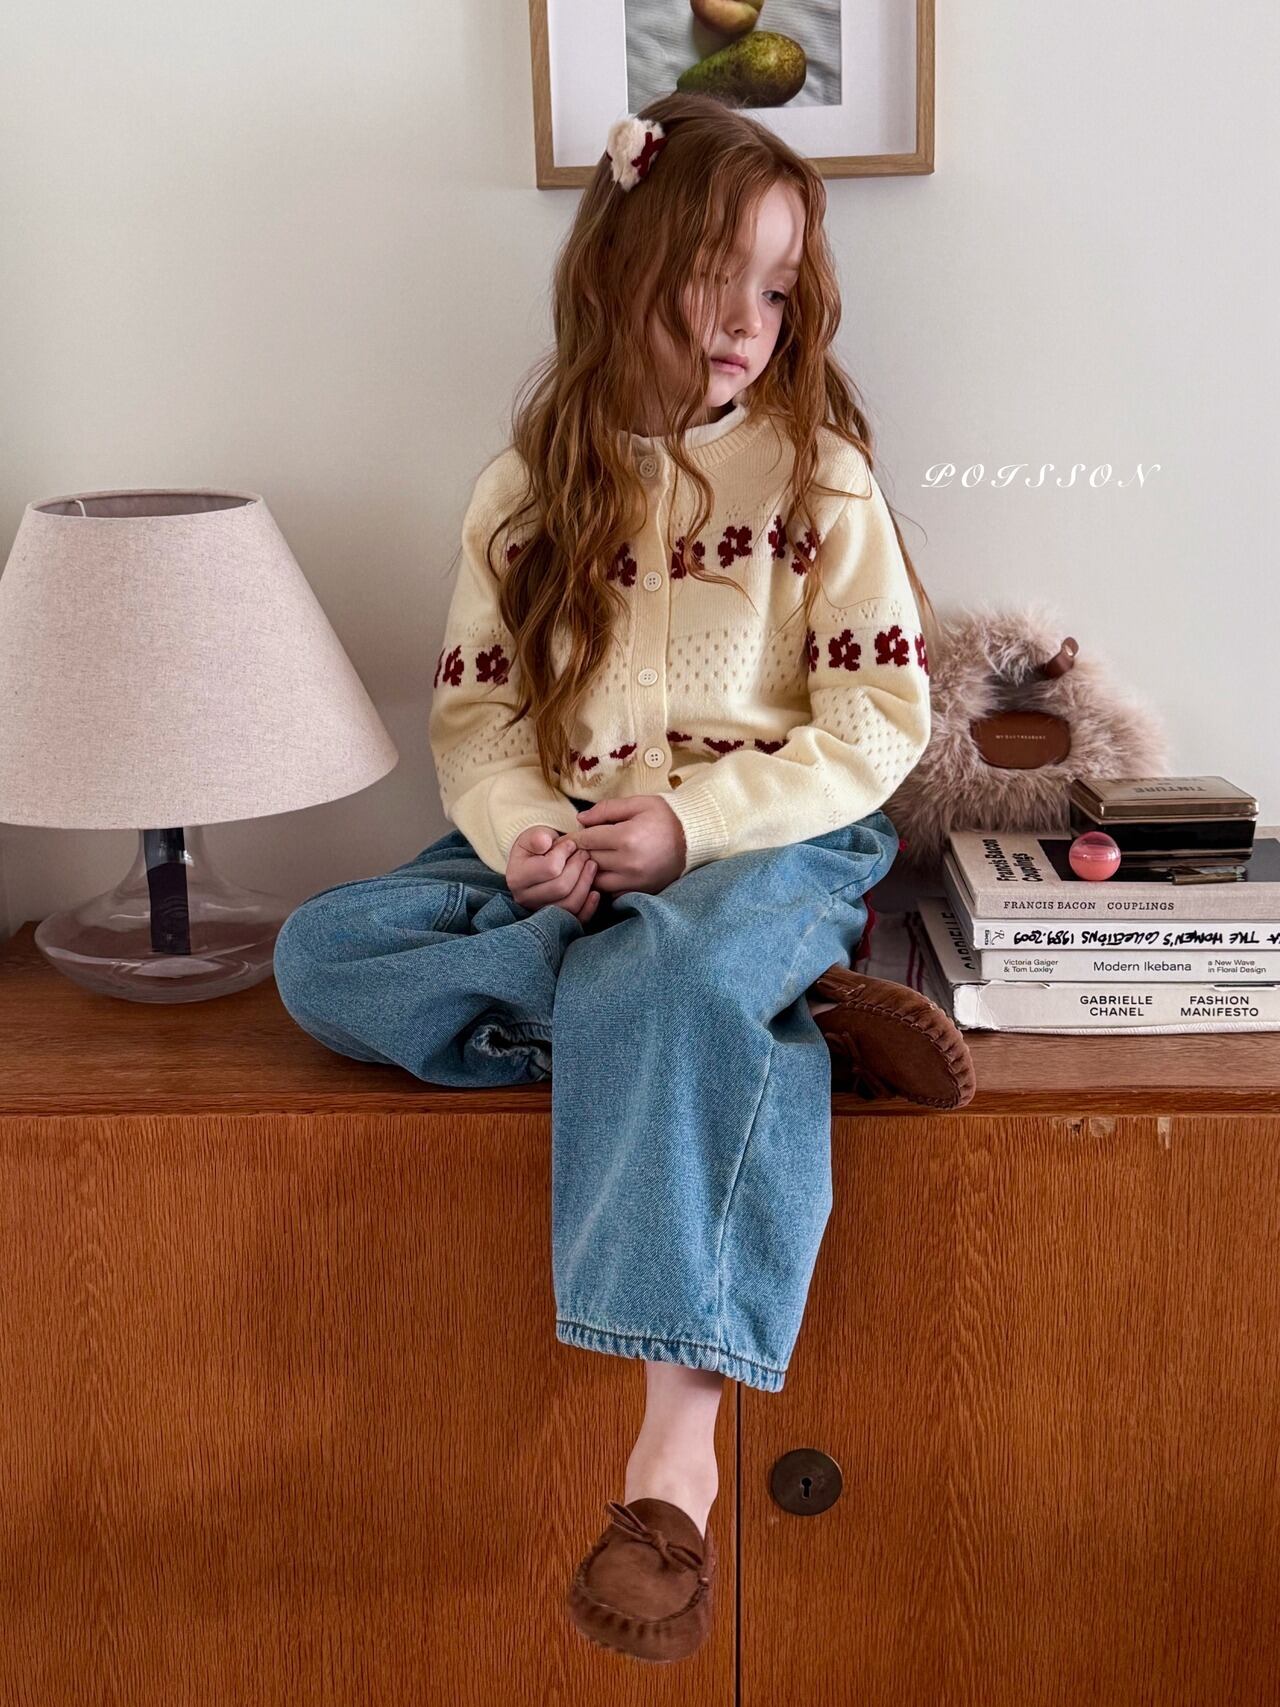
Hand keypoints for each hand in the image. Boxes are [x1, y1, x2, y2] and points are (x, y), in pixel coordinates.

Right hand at [506, 825, 602, 921]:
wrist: (537, 861)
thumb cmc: (537, 847)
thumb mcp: (534, 836)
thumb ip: (537, 837)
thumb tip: (544, 842)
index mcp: (517, 877)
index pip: (549, 869)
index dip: (565, 854)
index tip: (571, 843)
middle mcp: (525, 898)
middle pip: (561, 888)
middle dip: (578, 868)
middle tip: (585, 854)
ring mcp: (540, 911)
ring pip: (570, 904)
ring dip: (586, 883)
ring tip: (592, 866)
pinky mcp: (555, 919)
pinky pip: (576, 918)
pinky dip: (589, 906)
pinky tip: (595, 892)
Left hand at [570, 795, 686, 894]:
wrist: (694, 839)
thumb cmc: (665, 817)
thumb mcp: (638, 803)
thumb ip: (607, 809)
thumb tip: (580, 820)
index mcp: (626, 837)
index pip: (586, 840)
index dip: (573, 837)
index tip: (566, 837)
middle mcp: (629, 863)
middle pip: (589, 860)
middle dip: (579, 853)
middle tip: (574, 847)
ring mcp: (635, 881)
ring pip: (596, 880)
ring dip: (590, 870)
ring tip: (591, 859)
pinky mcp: (641, 891)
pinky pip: (612, 893)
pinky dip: (605, 884)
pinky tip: (606, 872)